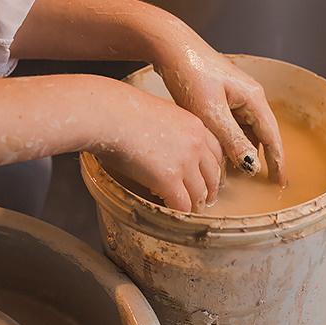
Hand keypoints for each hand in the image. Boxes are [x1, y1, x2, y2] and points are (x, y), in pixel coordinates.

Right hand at [91, 82, 223, 212]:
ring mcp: (185, 162)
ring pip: (200, 193)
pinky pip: (182, 204)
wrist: (109, 114)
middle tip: (205, 200)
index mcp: (194, 125)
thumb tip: (164, 144)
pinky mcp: (169, 179)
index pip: (216, 151)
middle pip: (213, 174)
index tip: (210, 177)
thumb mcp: (159, 113)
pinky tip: (173, 214)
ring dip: (196, 205)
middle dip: (210, 189)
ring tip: (190, 211)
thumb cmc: (122, 110)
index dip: (214, 168)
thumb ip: (171, 130)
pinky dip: (180, 212)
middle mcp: (196, 143)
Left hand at [154, 42, 285, 184]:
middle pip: (262, 132)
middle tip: (264, 182)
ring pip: (246, 128)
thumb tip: (253, 165)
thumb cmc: (190, 74)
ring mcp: (237, 93)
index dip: (278, 161)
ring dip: (244, 148)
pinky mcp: (222, 93)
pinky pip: (233, 121)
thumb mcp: (210, 113)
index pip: (272, 136)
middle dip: (263, 157)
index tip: (281, 183)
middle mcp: (250, 95)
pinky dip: (231, 138)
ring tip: (237, 172)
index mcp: (253, 98)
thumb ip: (233, 141)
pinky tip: (220, 150)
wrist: (170, 46)